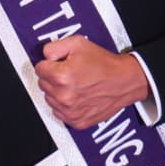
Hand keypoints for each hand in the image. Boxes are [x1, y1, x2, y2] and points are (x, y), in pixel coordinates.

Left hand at [34, 35, 148, 129]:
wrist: (125, 81)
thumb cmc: (104, 64)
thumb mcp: (78, 43)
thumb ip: (54, 47)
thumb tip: (44, 56)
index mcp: (61, 76)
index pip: (39, 69)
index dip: (50, 64)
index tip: (60, 64)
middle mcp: (63, 96)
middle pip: (43, 84)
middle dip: (53, 77)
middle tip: (71, 73)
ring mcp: (70, 111)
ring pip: (50, 99)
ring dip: (58, 92)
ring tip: (76, 85)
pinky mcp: (77, 121)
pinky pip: (59, 113)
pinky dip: (66, 106)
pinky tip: (78, 96)